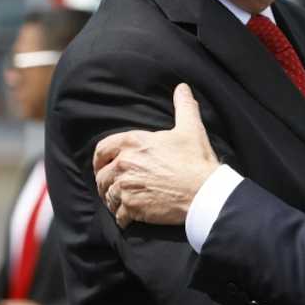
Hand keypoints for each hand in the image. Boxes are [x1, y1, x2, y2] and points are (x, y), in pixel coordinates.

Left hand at [94, 84, 218, 228]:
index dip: (100, 159)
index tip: (102, 166)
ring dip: (113, 200)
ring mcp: (126, 187)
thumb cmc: (196, 160)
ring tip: (121, 203)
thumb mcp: (190, 128)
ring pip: (108, 196)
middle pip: (102, 176)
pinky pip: (118, 216)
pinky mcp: (132, 208)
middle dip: (106, 182)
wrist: (204, 192)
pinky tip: (130, 217)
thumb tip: (182, 87)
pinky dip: (122, 217)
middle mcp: (124, 164)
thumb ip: (183, 106)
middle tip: (113, 188)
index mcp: (133, 142)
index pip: (102, 150)